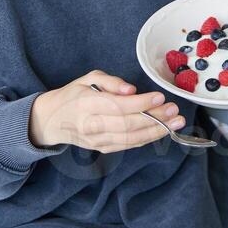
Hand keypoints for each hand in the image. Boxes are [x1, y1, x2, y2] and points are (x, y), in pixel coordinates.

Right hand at [28, 70, 183, 151]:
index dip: (141, 103)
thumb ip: (110, 82)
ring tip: (176, 123)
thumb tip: (130, 90)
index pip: (117, 106)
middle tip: (174, 111)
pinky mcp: (102, 149)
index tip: (160, 96)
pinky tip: (161, 131)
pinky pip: (127, 145)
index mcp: (85, 104)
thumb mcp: (88, 78)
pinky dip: (146, 139)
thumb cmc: (73, 95)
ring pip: (130, 138)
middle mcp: (90, 125)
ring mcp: (96, 140)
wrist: (52, 120)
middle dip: (155, 118)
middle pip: (127, 125)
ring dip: (156, 132)